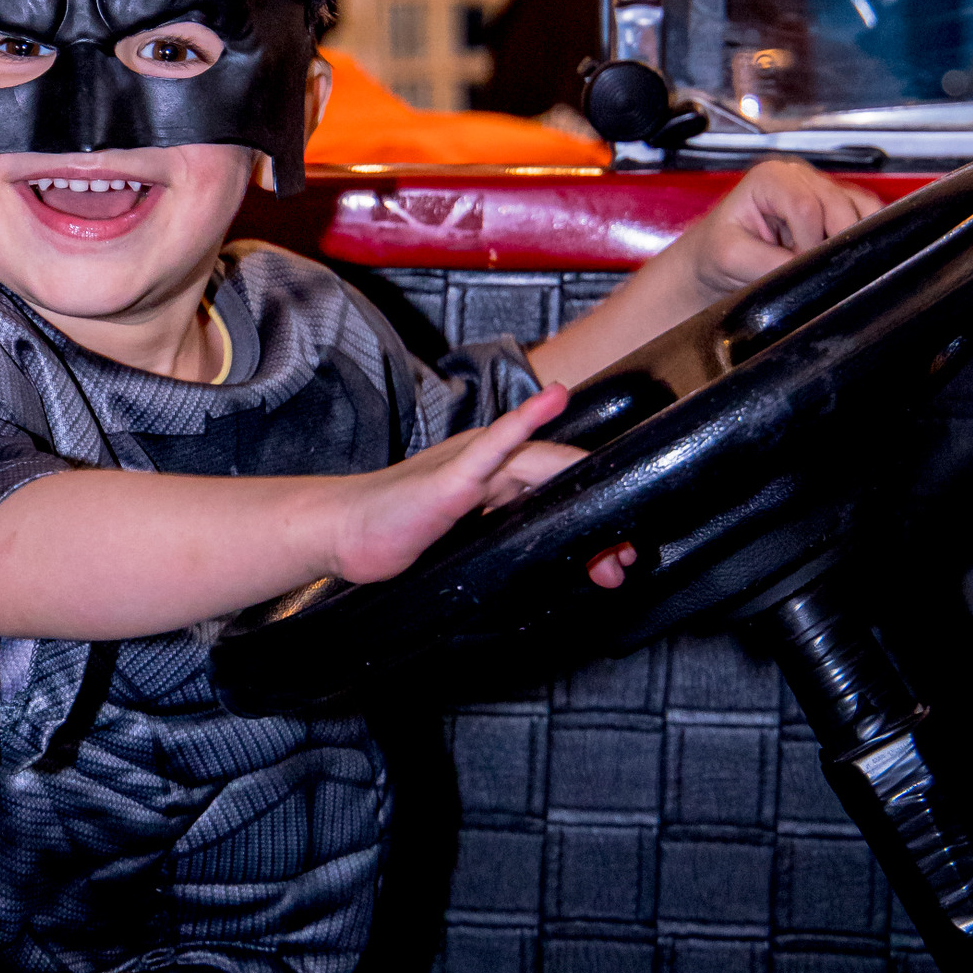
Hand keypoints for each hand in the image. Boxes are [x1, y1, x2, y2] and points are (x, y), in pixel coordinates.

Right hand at [333, 388, 631, 594]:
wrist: (345, 532)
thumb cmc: (397, 534)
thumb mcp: (465, 548)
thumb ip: (503, 550)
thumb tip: (546, 572)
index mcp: (496, 479)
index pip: (557, 490)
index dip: (595, 519)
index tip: (622, 557)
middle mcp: (490, 462)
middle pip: (559, 480)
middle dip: (599, 518)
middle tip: (627, 559)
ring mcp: (471, 463)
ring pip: (540, 465)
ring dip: (580, 489)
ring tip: (615, 530)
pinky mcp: (450, 475)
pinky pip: (493, 446)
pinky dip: (524, 424)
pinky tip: (552, 401)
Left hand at [681, 158, 880, 308]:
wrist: (718, 258)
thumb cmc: (718, 250)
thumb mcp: (732, 258)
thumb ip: (770, 263)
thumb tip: (807, 271)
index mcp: (770, 178)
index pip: (806, 206)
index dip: (808, 242)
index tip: (796, 264)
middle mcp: (798, 176)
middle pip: (839, 205)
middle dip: (831, 243)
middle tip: (812, 268)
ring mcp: (820, 188)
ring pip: (859, 208)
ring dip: (850, 239)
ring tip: (821, 261)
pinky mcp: (837, 205)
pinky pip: (868, 215)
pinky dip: (863, 237)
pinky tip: (838, 255)